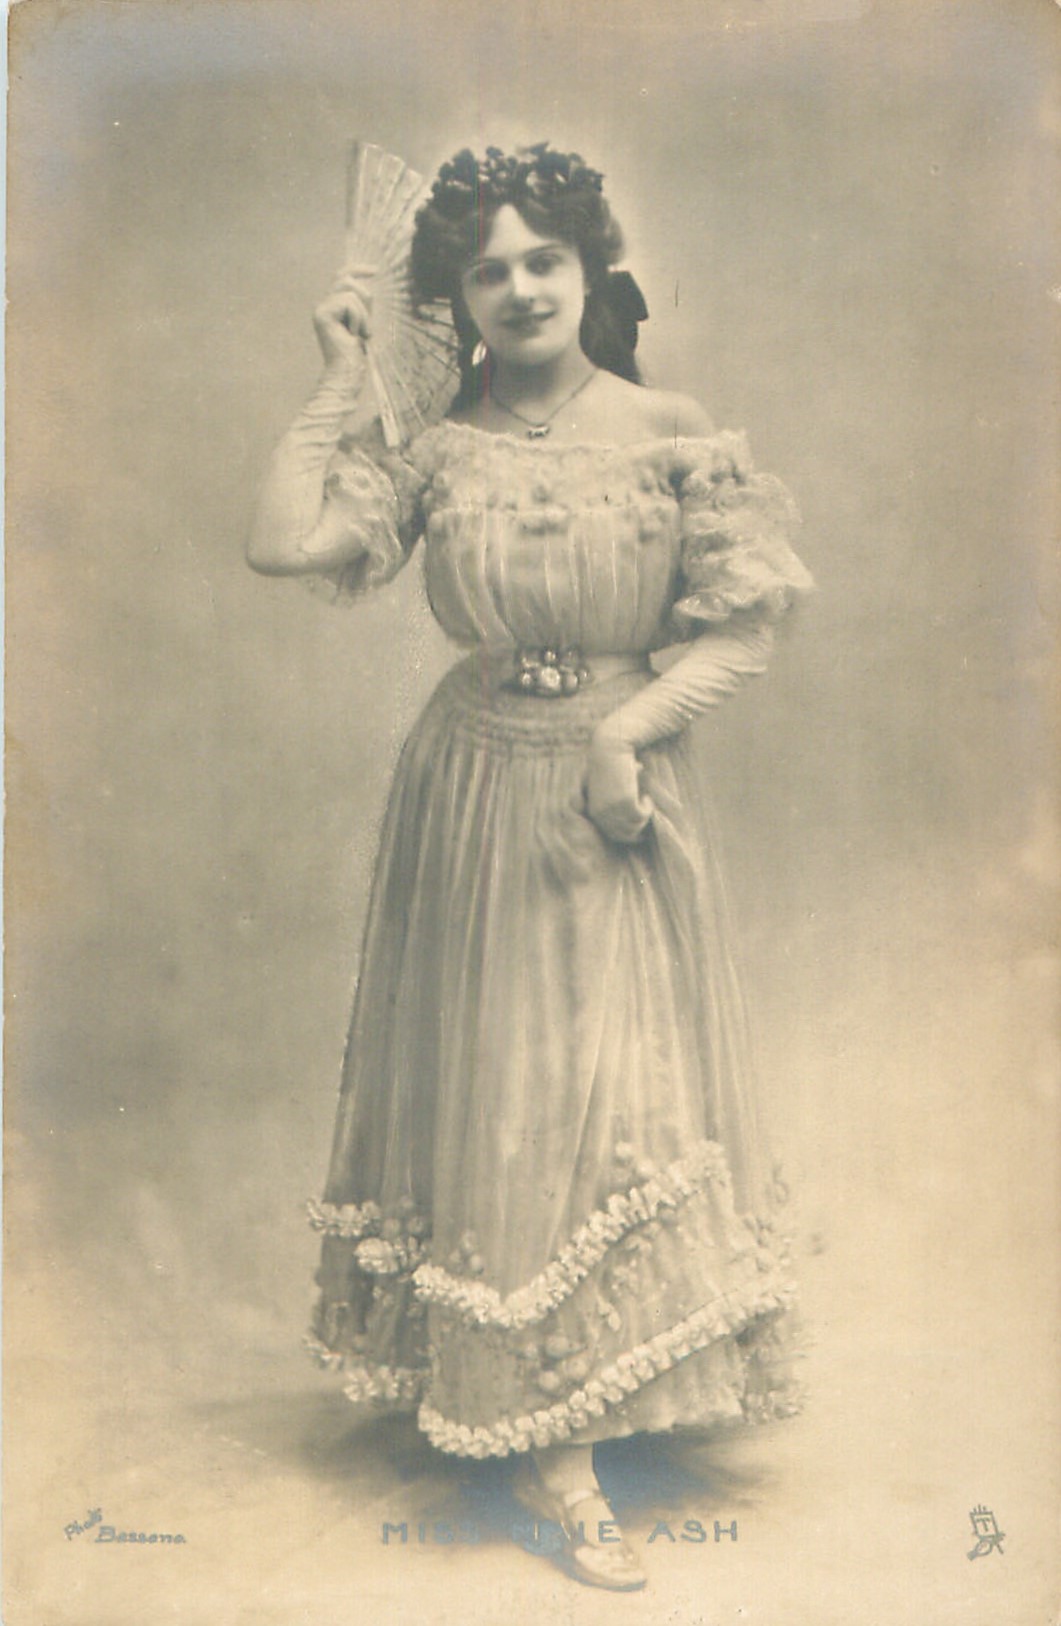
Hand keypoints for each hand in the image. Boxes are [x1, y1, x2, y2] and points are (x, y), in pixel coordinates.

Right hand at [313, 263, 376, 371]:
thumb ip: (360, 304)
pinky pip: (348, 303)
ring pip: (350, 293)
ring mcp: (321, 309)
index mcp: (332, 306)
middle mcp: (323, 305)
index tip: (376, 270)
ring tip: (360, 334)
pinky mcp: (322, 315)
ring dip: (363, 315)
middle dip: (364, 297)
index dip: (358, 269)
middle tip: (367, 324)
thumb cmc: (357, 353)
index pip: (342, 276)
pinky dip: (358, 319)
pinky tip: (353, 336)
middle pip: (345, 278)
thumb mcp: (362, 321)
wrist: (347, 372)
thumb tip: (366, 284)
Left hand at [583, 725, 653, 843]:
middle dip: (640, 827)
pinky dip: (648, 807)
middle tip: (647, 813)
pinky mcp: (625, 801)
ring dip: (644, 815)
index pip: (614, 835)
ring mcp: (612, 809)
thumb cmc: (611, 767)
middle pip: (626, 834)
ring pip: (636, 825)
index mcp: (594, 813)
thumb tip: (634, 828)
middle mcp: (601, 814)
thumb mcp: (608, 791)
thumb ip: (615, 807)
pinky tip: (647, 796)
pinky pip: (642, 814)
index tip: (642, 832)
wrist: (611, 748)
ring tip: (646, 800)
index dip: (630, 835)